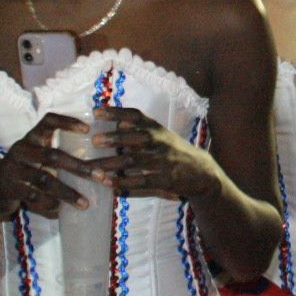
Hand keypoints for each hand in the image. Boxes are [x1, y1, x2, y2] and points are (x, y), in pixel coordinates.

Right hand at [0, 112, 97, 217]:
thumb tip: (97, 168)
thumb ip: (58, 157)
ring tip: (85, 203)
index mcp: (31, 138)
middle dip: (79, 167)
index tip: (88, 129)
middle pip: (53, 155)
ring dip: (67, 192)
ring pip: (44, 179)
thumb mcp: (37, 157)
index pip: (48, 121)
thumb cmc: (24, 172)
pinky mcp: (9, 187)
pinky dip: (48, 204)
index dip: (67, 122)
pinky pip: (32, 196)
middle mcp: (21, 149)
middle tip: (100, 176)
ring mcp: (13, 168)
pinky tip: (60, 210)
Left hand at [87, 105, 220, 201]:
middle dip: (113, 139)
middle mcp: (159, 141)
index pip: (135, 116)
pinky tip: (109, 184)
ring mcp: (162, 161)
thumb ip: (140, 129)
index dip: (115, 112)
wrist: (201, 172)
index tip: (96, 111)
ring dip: (111, 165)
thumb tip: (117, 121)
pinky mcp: (165, 180)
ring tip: (93, 169)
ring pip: (133, 161)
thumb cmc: (174, 151)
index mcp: (156, 128)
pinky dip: (123, 183)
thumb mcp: (161, 135)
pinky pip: (141, 181)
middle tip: (94, 140)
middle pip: (133, 138)